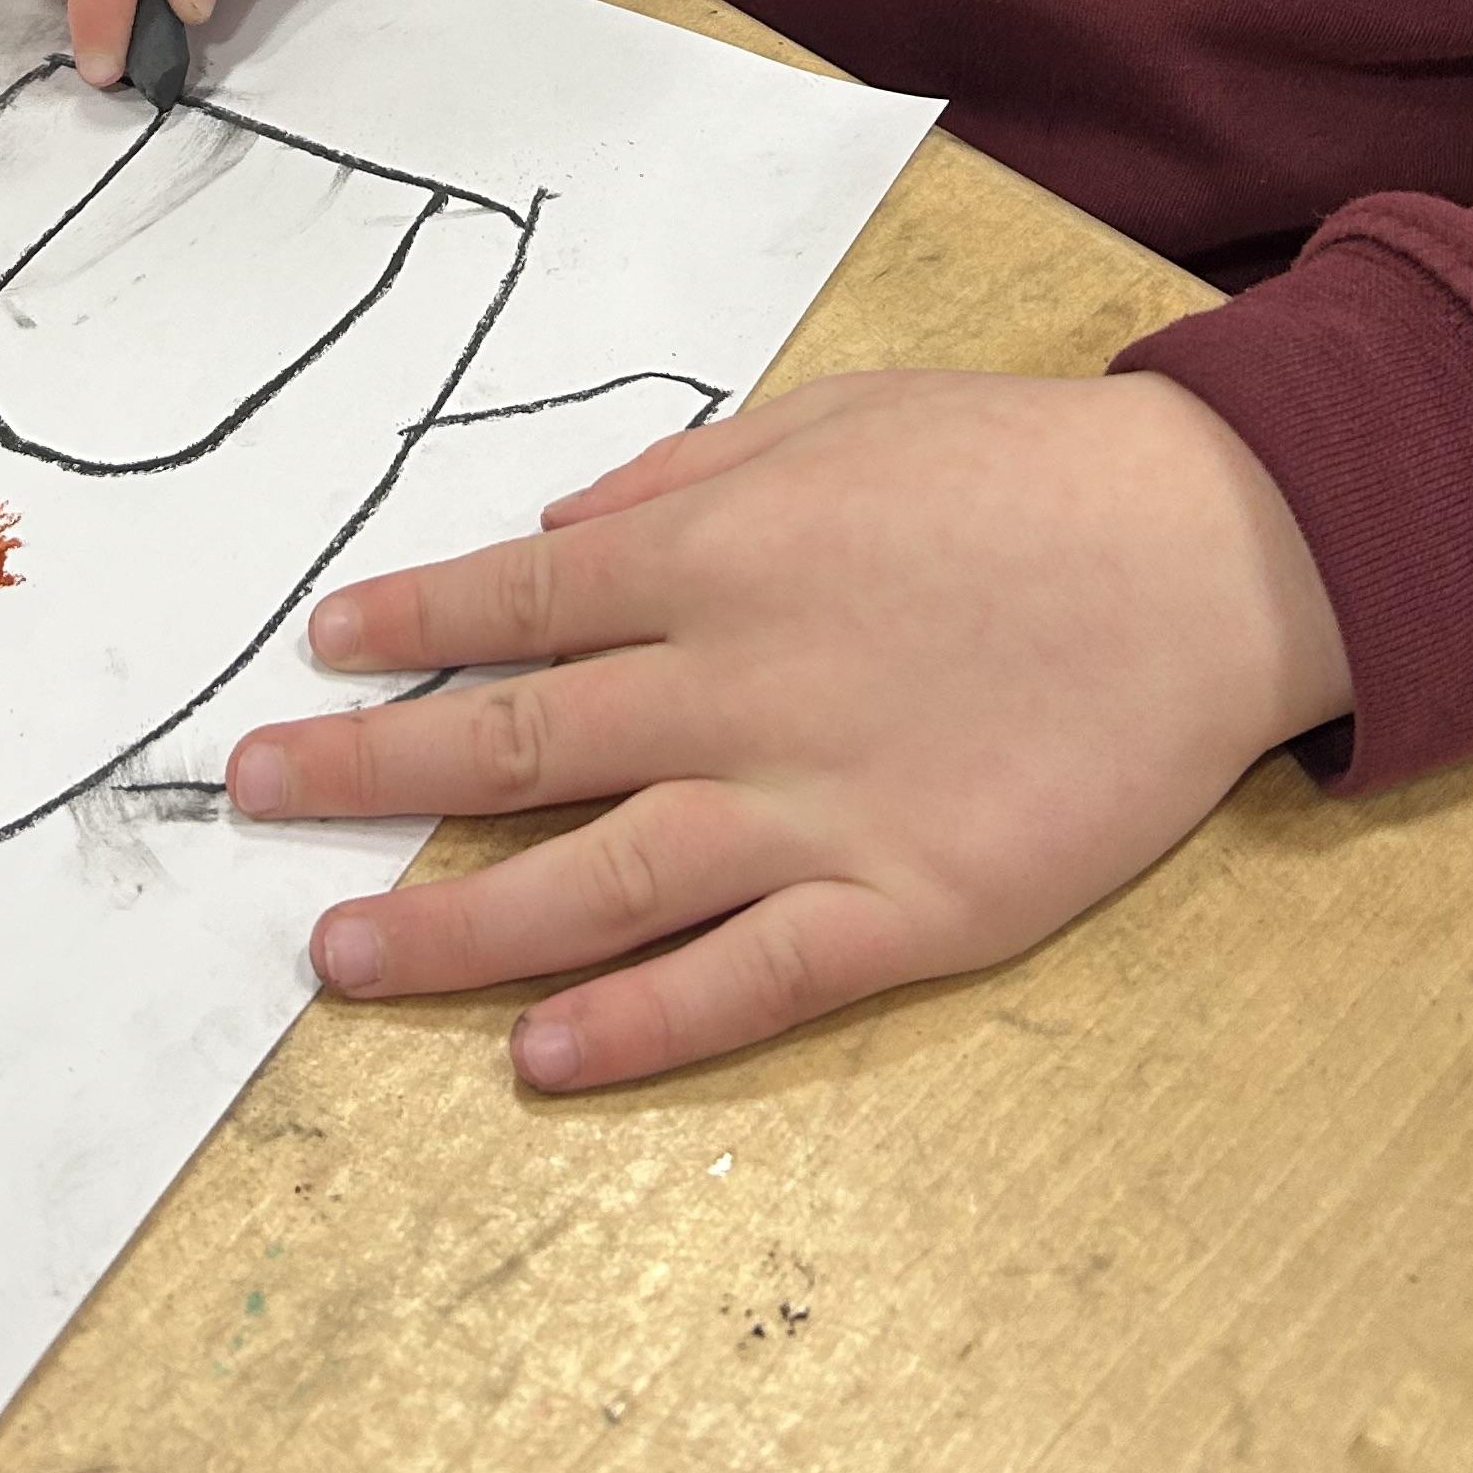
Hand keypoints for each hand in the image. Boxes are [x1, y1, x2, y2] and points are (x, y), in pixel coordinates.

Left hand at [227, 369, 1351, 1089]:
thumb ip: (692, 474)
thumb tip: (559, 529)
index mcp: (724, 553)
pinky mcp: (909, 909)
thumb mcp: (844, 415)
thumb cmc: (1028, 466)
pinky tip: (539, 1057)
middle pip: (513, 738)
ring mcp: (819, 807)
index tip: (319, 650)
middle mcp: (739, 682)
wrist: (1220, 551)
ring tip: (336, 957)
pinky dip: (635, 1024)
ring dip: (449, 927)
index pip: (517, 599)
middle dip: (364, 775)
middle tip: (252, 802)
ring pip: (592, 881)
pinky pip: (744, 981)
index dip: (407, 625)